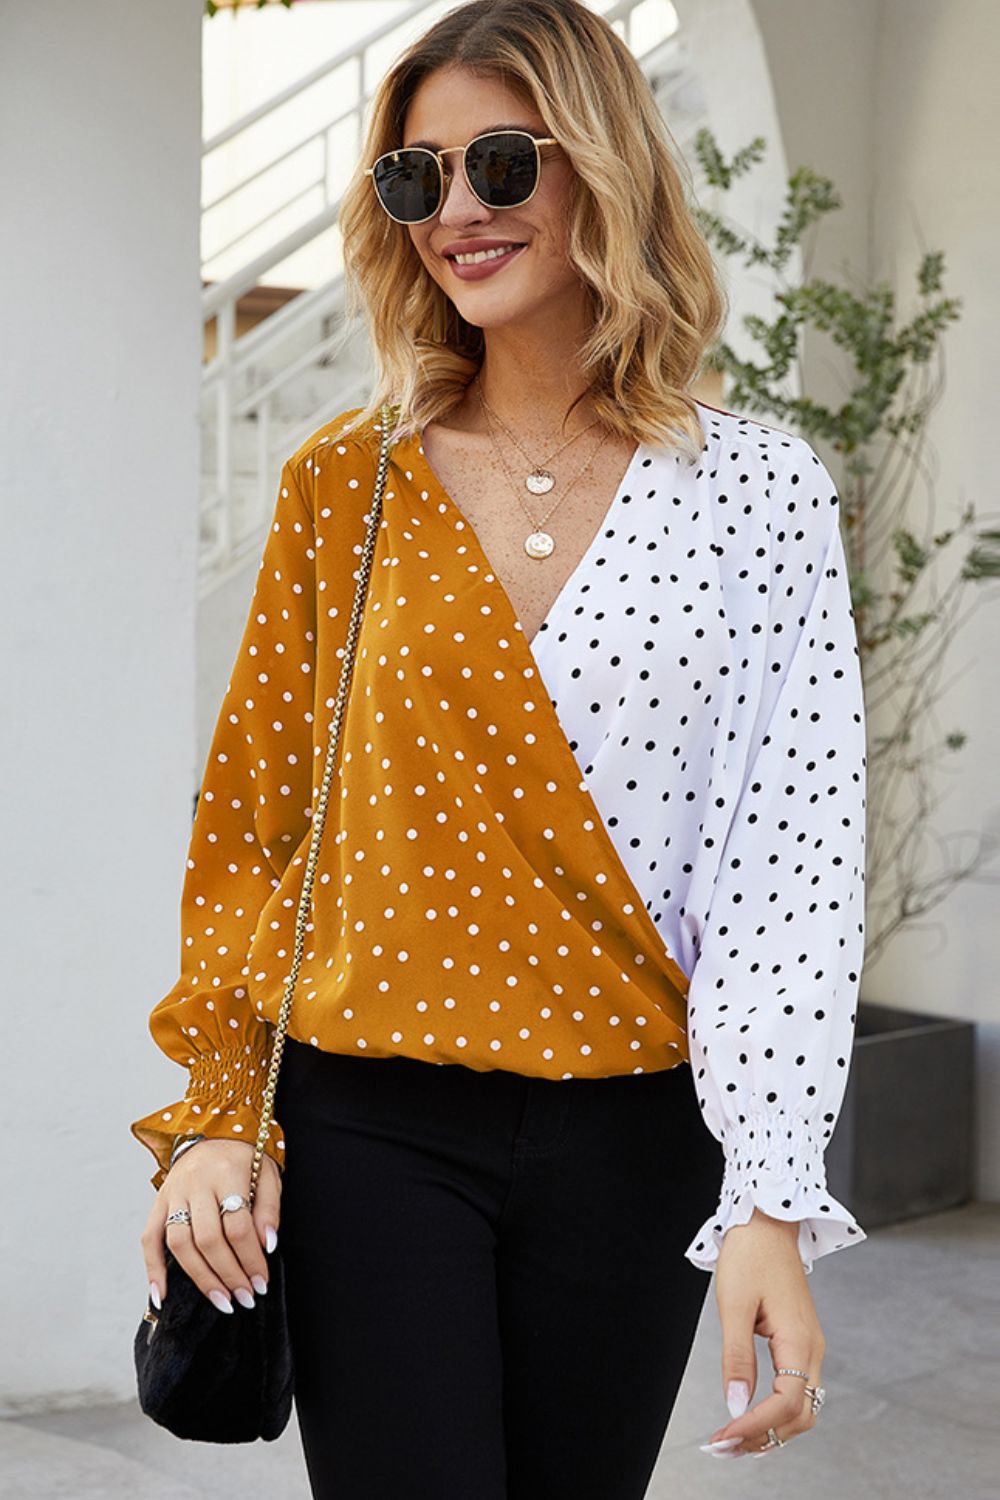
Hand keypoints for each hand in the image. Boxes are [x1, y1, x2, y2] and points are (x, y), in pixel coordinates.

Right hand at [139, 1138, 281, 1313]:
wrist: (214, 1130)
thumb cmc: (246, 1156)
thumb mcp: (268, 1174)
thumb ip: (269, 1209)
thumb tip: (267, 1246)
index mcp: (227, 1173)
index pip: (238, 1226)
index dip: (250, 1259)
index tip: (261, 1282)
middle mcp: (196, 1183)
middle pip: (208, 1239)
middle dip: (228, 1274)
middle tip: (244, 1298)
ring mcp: (173, 1193)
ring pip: (179, 1244)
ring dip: (200, 1278)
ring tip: (221, 1300)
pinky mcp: (158, 1202)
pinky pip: (149, 1239)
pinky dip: (152, 1270)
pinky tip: (162, 1297)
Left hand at [701, 1209, 824, 1458]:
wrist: (768, 1223)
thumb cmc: (750, 1255)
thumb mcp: (734, 1304)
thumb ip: (737, 1357)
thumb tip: (736, 1406)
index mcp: (799, 1340)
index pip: (787, 1404)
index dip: (756, 1426)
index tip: (724, 1436)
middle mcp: (812, 1349)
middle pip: (800, 1415)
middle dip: (764, 1437)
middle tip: (723, 1447)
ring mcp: (809, 1347)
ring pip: (801, 1407)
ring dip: (770, 1430)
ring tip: (732, 1439)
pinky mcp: (801, 1342)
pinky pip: (796, 1390)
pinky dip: (775, 1412)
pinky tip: (749, 1416)